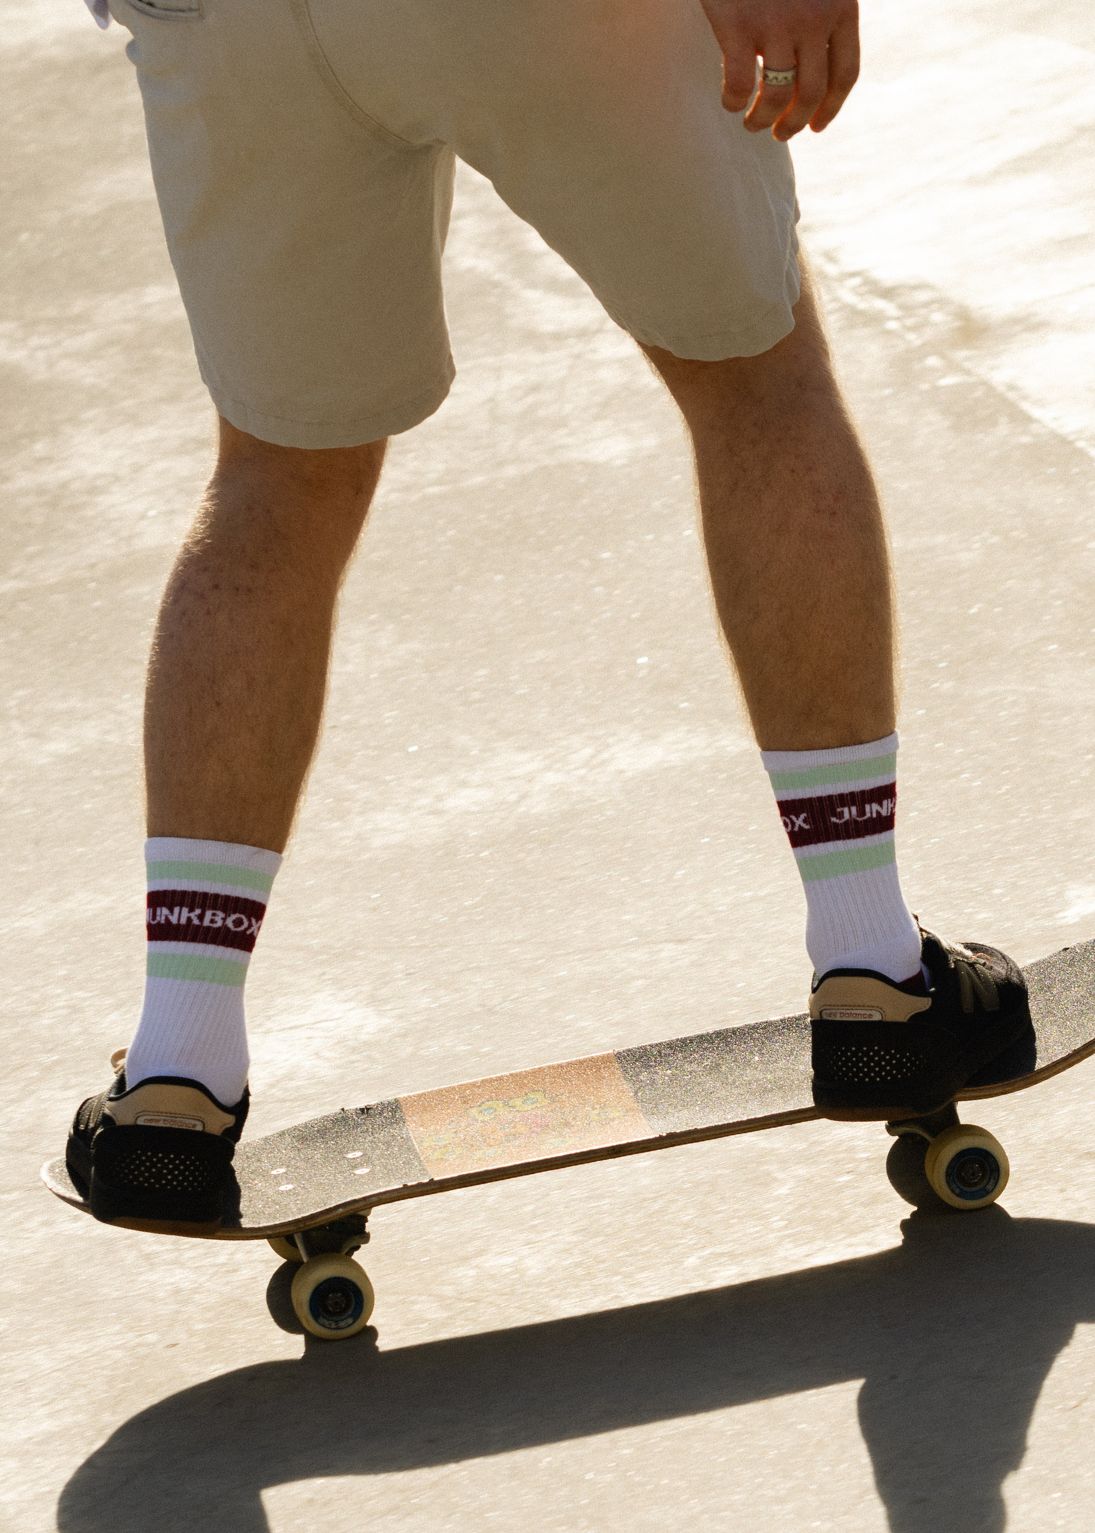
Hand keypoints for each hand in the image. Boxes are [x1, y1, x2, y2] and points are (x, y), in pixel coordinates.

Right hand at [698, 0, 859, 140]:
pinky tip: (730, 103)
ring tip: (752, 125)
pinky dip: (734, 101)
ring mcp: (776, 24)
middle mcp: (813, 19)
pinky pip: (739, 83)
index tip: (816, 127)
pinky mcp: (739, 26)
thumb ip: (821, 13)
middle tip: (779, 134)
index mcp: (839, 7)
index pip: (845, 73)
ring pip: (776, 96)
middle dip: (795, 123)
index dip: (831, 108)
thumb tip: (808, 67)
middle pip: (812, 92)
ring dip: (763, 120)